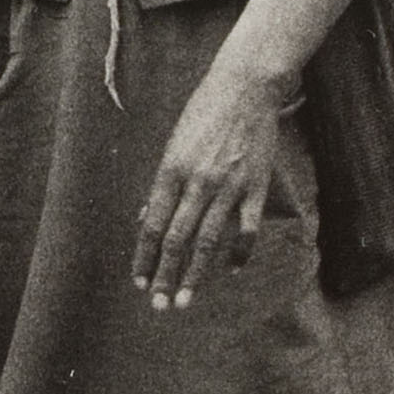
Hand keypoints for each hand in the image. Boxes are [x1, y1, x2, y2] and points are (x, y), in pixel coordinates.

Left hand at [132, 59, 292, 310]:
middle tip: (158, 306)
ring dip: (195, 276)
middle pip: (176, 240)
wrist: (245, 87)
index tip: (138, 283)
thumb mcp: (173, 144)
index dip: (143, 257)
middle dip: (164, 276)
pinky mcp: (256, 187)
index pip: (152, 225)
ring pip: (208, 242)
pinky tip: (231, 270)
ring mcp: (228, 187)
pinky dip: (239, 253)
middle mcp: (196, 183)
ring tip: (185, 300)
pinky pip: (246, 229)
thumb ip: (163, 184)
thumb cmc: (203, 113)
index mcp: (170, 171)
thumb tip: (148, 219)